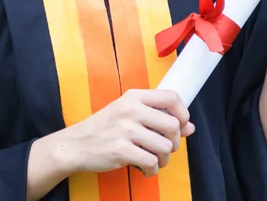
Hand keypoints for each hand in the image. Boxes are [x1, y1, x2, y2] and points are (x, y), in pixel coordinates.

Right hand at [57, 89, 194, 177]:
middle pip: (173, 126)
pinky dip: (152, 170)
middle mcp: (131, 109)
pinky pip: (151, 163)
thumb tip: (190, 127)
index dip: (183, 113)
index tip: (180, 125)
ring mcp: (125, 129)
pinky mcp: (121, 150)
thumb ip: (158, 117)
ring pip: (165, 147)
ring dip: (164, 159)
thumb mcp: (128, 113)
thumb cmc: (105, 128)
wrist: (76, 144)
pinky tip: (144, 169)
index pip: (171, 97)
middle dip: (174, 143)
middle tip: (165, 149)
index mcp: (134, 96)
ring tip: (154, 160)